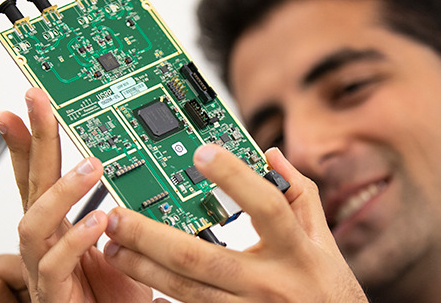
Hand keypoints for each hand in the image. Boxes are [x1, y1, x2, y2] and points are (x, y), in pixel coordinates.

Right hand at [0, 88, 151, 301]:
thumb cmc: (114, 294)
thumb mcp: (119, 239)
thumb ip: (117, 209)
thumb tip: (134, 168)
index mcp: (59, 226)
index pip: (39, 175)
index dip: (30, 137)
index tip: (33, 101)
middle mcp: (46, 243)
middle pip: (31, 185)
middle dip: (34, 140)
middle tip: (40, 103)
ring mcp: (44, 268)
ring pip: (33, 224)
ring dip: (60, 191)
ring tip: (90, 167)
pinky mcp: (54, 295)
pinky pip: (54, 266)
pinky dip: (75, 241)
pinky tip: (97, 220)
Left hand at [102, 145, 367, 301]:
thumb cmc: (329, 289)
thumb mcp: (324, 239)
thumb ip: (298, 195)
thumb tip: (270, 155)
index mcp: (296, 251)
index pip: (267, 207)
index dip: (234, 178)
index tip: (200, 152)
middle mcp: (268, 283)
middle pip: (200, 257)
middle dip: (151, 235)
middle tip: (117, 214)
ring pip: (183, 289)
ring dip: (142, 266)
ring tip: (112, 244)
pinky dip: (158, 292)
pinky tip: (135, 275)